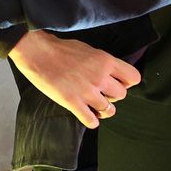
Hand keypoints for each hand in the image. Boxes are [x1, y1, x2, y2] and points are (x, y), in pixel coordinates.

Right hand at [9, 30, 140, 128]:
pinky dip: (91, 121)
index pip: (133, 78)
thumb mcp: (88, 50)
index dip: (126, 83)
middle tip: (101, 93)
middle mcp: (100, 77)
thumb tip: (110, 74)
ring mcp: (87, 91)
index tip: (116, 83)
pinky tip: (85, 114)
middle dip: (112, 96)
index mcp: (105, 61)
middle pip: (121, 96)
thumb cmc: (59, 49)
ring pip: (109, 110)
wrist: (37, 52)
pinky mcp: (72, 102)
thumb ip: (102, 63)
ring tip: (93, 106)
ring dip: (102, 110)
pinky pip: (91, 121)